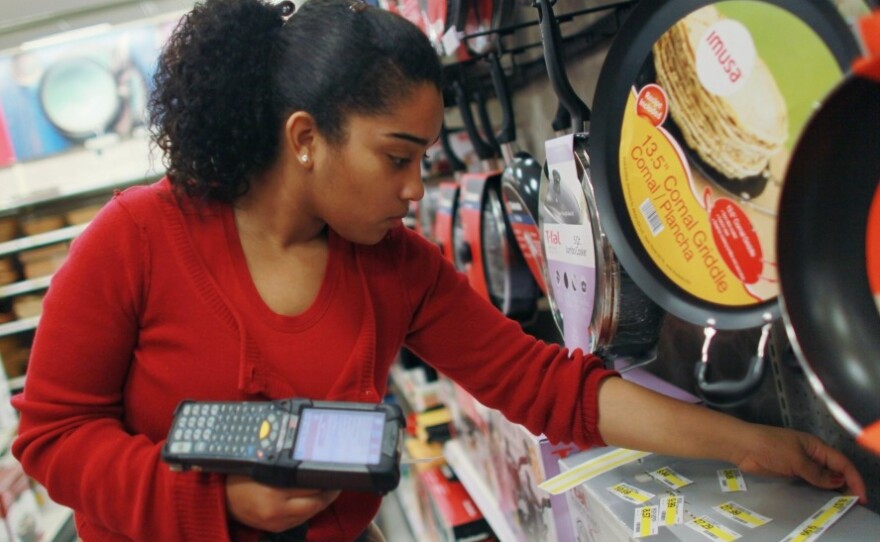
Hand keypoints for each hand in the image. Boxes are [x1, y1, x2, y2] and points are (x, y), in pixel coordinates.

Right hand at [226, 475, 340, 532]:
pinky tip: (314, 499)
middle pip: (315, 503)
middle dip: (329, 493)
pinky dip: (310, 509)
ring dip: (322, 502)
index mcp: (273, 493)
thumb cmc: (240, 478)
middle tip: (336, 481)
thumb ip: (286, 466)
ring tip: (329, 489)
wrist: (221, 499)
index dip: (325, 479)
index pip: (309, 486)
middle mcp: (276, 511)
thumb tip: (310, 461)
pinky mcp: (276, 528)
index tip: (333, 472)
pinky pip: (300, 520)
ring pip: (310, 513)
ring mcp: (277, 522)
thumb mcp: (262, 466)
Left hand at [733, 424, 866, 503]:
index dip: (853, 478)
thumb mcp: (796, 459)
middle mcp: (811, 453)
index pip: (841, 462)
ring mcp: (801, 461)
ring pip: (823, 475)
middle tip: (854, 502)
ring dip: (834, 487)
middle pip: (835, 469)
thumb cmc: (770, 446)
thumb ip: (816, 473)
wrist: (743, 446)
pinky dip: (819, 487)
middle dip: (847, 483)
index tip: (860, 495)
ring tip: (843, 502)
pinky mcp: (790, 469)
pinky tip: (823, 497)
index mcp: (816, 446)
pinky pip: (810, 479)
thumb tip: (838, 481)